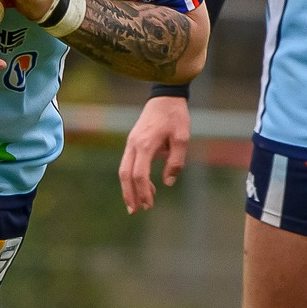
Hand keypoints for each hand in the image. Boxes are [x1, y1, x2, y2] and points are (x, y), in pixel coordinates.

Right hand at [119, 95, 190, 213]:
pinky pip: (128, 163)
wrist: (165, 96)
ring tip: (137, 204)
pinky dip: (133, 178)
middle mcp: (134, 144)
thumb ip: (176, 161)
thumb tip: (168, 182)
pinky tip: (145, 186)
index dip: (143, 192)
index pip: (139, 174)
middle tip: (135, 211)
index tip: (150, 204)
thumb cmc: (175, 116)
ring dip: (128, 188)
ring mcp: (131, 143)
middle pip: (125, 175)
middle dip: (129, 194)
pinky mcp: (133, 142)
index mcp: (145, 144)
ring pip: (124, 170)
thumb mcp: (182, 138)